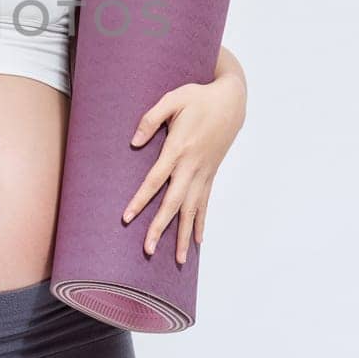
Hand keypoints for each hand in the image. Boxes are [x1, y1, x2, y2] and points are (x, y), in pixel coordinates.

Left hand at [119, 75, 246, 264]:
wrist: (231, 101)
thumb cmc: (198, 97)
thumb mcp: (172, 98)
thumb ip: (150, 118)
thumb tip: (134, 142)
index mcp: (179, 148)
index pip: (156, 180)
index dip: (141, 199)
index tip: (127, 217)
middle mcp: (192, 165)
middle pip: (174, 203)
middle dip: (160, 227)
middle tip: (147, 249)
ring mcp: (204, 172)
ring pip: (192, 210)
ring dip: (184, 235)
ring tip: (179, 259)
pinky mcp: (210, 174)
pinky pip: (205, 204)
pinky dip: (201, 223)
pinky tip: (198, 241)